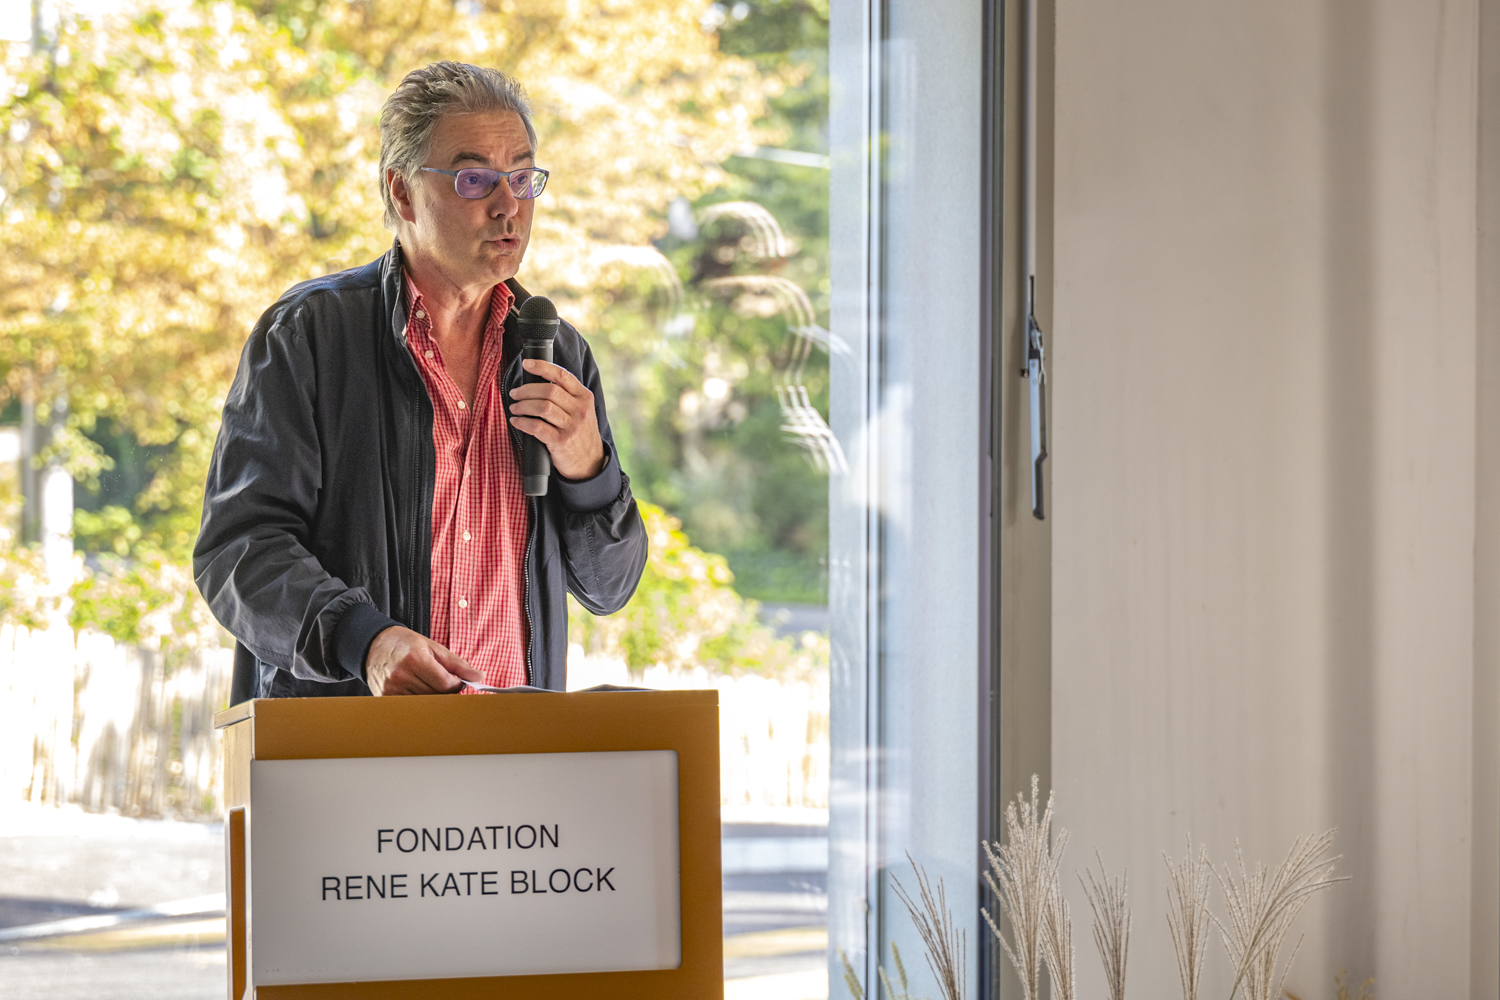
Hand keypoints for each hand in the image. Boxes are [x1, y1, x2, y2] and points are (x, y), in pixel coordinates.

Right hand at [365, 626, 481, 695]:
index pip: (446, 684)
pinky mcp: (385, 697)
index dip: (456, 685)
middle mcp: (401, 675)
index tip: (456, 680)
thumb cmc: (405, 643)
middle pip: (436, 695)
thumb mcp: (433, 647)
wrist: (374, 644)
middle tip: (442, 680)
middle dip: (444, 690)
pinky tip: (416, 688)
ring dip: (432, 696)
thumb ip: (457, 664)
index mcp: (415, 659)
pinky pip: (411, 706)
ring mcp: (391, 689)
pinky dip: (419, 700)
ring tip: (427, 681)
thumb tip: (479, 676)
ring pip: (425, 702)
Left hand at [508, 359, 605, 479]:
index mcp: (584, 397)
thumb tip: (538, 381)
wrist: (590, 463)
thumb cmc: (580, 433)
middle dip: (526, 390)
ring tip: (515, 407)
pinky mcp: (561, 442)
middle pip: (549, 390)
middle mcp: (580, 410)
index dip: (542, 367)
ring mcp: (572, 426)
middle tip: (515, 393)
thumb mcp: (582, 411)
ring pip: (542, 407)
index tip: (526, 364)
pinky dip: (523, 422)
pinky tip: (517, 421)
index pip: (562, 375)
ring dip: (523, 405)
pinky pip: (537, 427)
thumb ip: (567, 396)